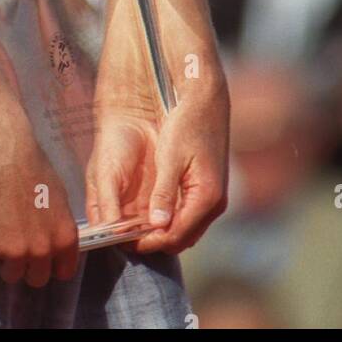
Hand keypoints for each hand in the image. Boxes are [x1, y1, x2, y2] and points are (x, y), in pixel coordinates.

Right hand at [0, 118, 79, 287]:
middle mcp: (43, 250)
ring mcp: (16, 252)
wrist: (3, 153)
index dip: (51, 266)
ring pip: (11, 276)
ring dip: (4, 260)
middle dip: (27, 266)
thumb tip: (54, 246)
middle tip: (16, 244)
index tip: (41, 258)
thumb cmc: (32, 169)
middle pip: (36, 280)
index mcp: (64, 238)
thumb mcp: (59, 201)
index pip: (63, 273)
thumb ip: (57, 229)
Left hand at [86, 75, 229, 255]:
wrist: (206, 100)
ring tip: (136, 224)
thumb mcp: (170, 157)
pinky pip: (191, 214)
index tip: (125, 239)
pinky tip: (153, 209)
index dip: (150, 241)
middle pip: (182, 237)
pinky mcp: (211, 189)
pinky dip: (173, 218)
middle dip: (156, 239)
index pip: (175, 235)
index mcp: (207, 196)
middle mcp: (215, 203)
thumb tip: (157, 225)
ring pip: (187, 228)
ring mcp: (215, 197)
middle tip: (128, 234)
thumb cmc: (187, 124)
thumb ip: (164, 193)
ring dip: (164, 230)